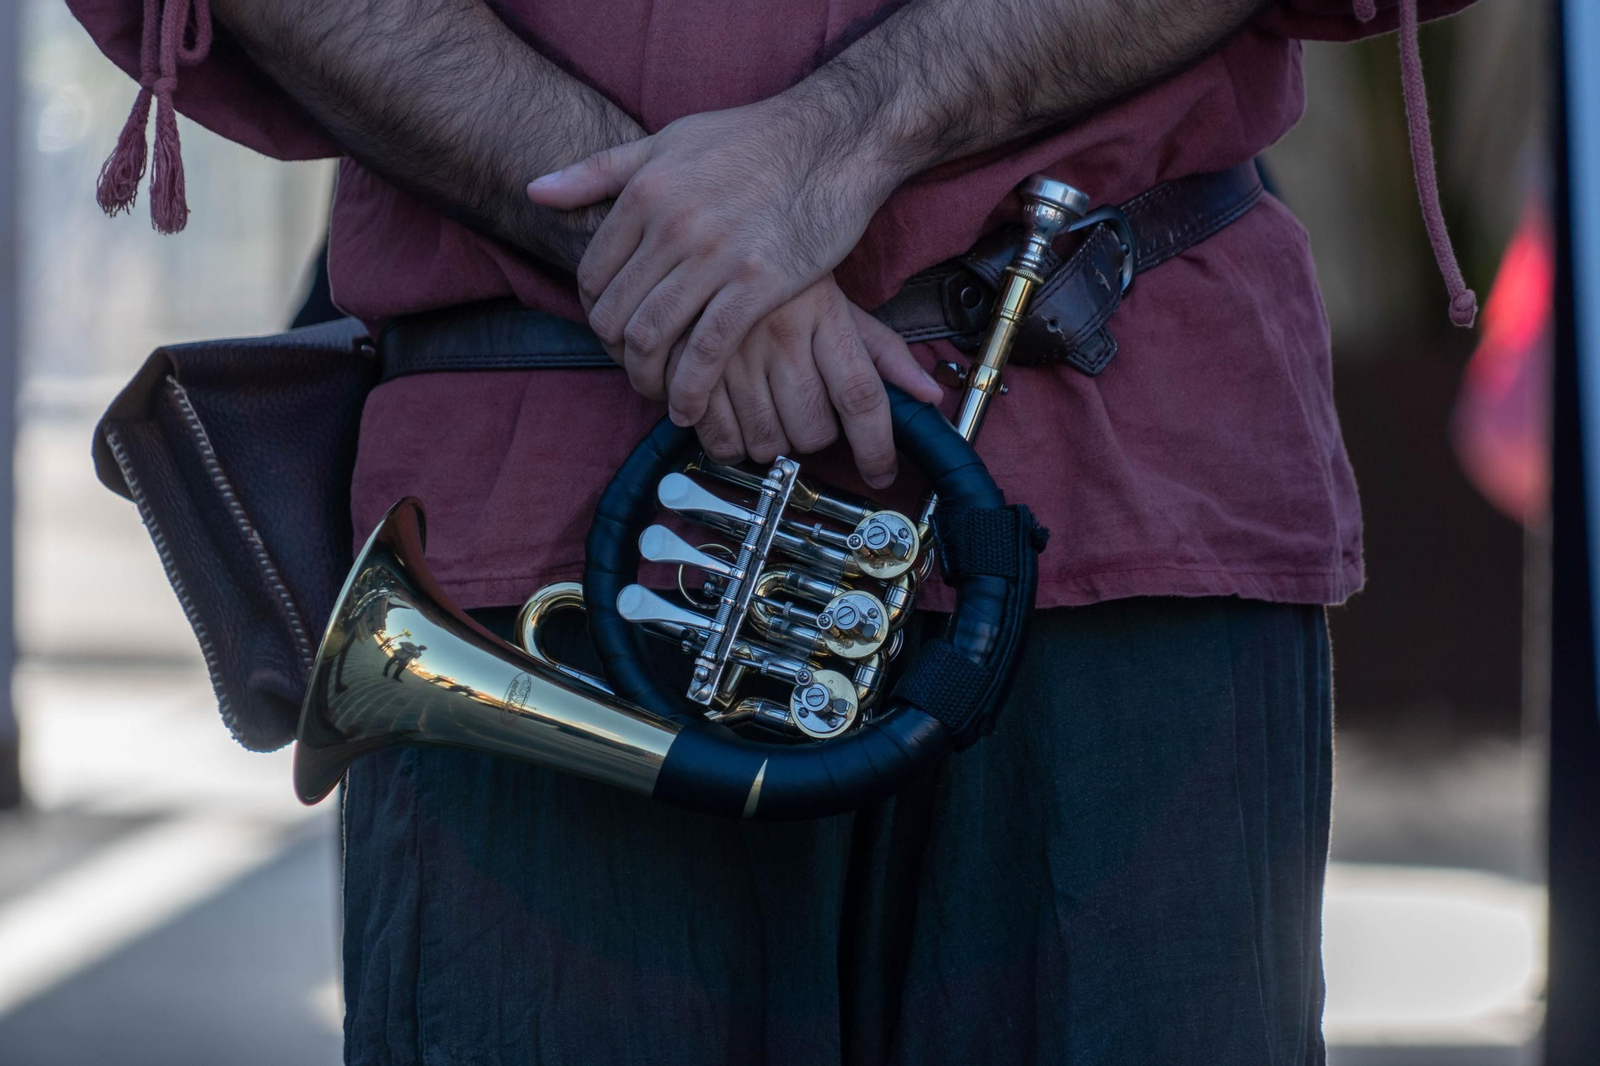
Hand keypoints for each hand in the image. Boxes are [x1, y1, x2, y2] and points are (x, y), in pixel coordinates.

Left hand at [525, 96, 898, 428]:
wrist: (832, 141)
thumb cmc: (752, 140)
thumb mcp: (668, 141)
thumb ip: (600, 171)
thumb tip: (534, 191)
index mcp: (646, 192)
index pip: (594, 275)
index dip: (596, 315)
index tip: (614, 334)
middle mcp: (672, 225)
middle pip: (617, 313)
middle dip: (616, 355)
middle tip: (634, 371)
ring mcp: (714, 256)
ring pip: (653, 337)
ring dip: (646, 379)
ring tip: (658, 394)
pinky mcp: (758, 284)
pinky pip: (705, 351)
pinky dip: (690, 389)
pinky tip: (689, 407)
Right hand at [678, 277, 940, 488]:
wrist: (709, 242)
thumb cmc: (782, 281)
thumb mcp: (838, 304)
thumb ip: (883, 352)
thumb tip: (930, 395)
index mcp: (824, 316)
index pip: (861, 397)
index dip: (876, 448)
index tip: (881, 473)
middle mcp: (781, 336)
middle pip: (814, 429)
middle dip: (815, 435)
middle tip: (804, 412)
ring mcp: (733, 355)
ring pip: (769, 442)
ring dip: (774, 442)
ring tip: (767, 410)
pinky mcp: (692, 370)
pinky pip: (722, 441)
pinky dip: (732, 446)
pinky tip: (734, 419)